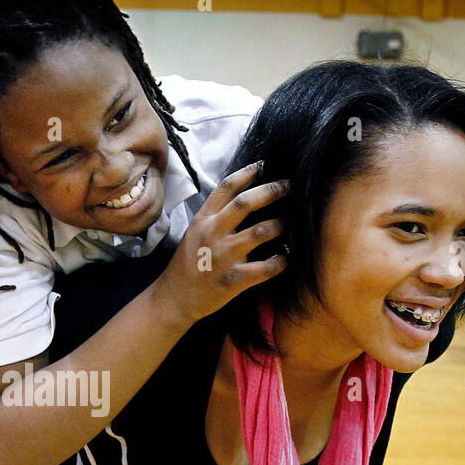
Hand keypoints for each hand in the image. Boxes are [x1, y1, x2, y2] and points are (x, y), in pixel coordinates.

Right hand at [155, 162, 288, 325]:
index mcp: (202, 221)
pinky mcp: (234, 280)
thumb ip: (215, 216)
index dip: (246, 174)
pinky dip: (281, 261)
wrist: (175, 299)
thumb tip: (245, 198)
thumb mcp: (194, 233)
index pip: (225, 189)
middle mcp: (212, 234)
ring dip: (280, 225)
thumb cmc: (188, 265)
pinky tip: (285, 257)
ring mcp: (224, 257)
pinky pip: (267, 267)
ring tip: (288, 225)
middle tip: (288, 186)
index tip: (262, 166)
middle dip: (271, 190)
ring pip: (261, 232)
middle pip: (245, 203)